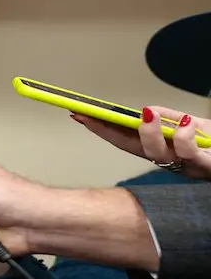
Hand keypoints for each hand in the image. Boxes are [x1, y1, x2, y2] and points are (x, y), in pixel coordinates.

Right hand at [74, 107, 210, 180]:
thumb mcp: (197, 125)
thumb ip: (172, 120)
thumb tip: (144, 111)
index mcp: (168, 151)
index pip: (126, 139)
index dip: (101, 128)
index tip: (80, 115)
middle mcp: (174, 162)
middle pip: (134, 149)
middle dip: (108, 131)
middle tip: (90, 115)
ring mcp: (190, 167)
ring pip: (157, 154)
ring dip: (149, 132)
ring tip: (149, 113)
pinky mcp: (206, 167)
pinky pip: (189, 153)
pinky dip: (184, 135)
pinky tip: (187, 122)